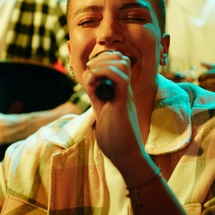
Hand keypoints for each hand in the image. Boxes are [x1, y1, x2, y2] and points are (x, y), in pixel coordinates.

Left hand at [83, 51, 143, 169]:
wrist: (126, 156)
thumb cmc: (115, 139)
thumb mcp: (101, 112)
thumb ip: (96, 97)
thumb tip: (89, 82)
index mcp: (120, 92)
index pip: (117, 64)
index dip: (101, 61)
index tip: (88, 73)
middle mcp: (125, 90)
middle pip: (120, 59)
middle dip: (101, 58)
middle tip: (89, 71)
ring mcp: (126, 95)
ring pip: (121, 63)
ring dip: (102, 64)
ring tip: (91, 77)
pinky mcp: (124, 103)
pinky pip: (120, 79)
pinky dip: (105, 73)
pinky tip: (93, 82)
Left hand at [198, 62, 214, 111]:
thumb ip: (213, 67)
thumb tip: (201, 62)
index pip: (205, 75)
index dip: (199, 78)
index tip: (200, 80)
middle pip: (204, 85)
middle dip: (200, 85)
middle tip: (202, 86)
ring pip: (207, 93)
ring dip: (204, 92)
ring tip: (205, 91)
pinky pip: (213, 99)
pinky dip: (209, 97)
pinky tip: (211, 96)